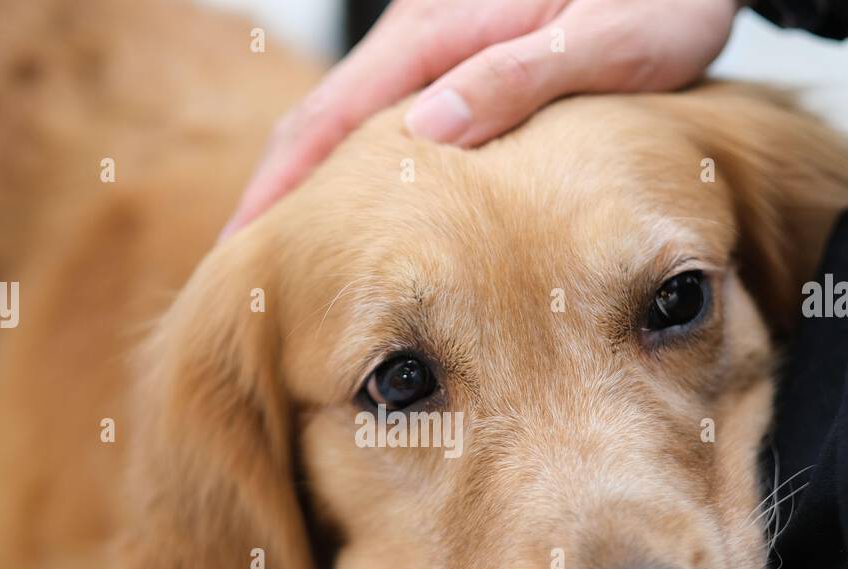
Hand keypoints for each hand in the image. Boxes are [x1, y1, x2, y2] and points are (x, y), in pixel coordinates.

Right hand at [219, 0, 741, 238]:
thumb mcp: (605, 37)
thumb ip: (516, 79)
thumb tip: (429, 134)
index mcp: (441, 25)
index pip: (331, 113)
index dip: (280, 184)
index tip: (242, 245)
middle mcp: (425, 28)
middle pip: (322, 117)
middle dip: (276, 189)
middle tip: (244, 265)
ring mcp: (439, 42)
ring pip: (352, 120)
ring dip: (311, 180)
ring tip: (289, 250)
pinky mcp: (462, 56)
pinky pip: (390, 118)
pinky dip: (358, 166)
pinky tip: (365, 208)